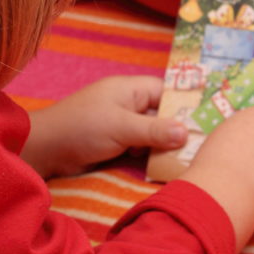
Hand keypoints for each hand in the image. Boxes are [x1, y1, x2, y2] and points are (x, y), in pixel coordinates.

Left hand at [21, 76, 186, 177]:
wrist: (46, 150)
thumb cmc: (82, 128)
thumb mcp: (122, 128)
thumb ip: (154, 130)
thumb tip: (186, 131)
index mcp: (131, 89)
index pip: (168, 91)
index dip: (186, 104)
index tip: (207, 120)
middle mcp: (129, 103)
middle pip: (163, 113)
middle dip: (178, 128)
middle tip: (200, 145)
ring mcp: (122, 123)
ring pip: (153, 132)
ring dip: (164, 144)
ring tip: (184, 157)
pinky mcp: (116, 141)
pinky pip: (141, 145)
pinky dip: (149, 153)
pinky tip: (160, 164)